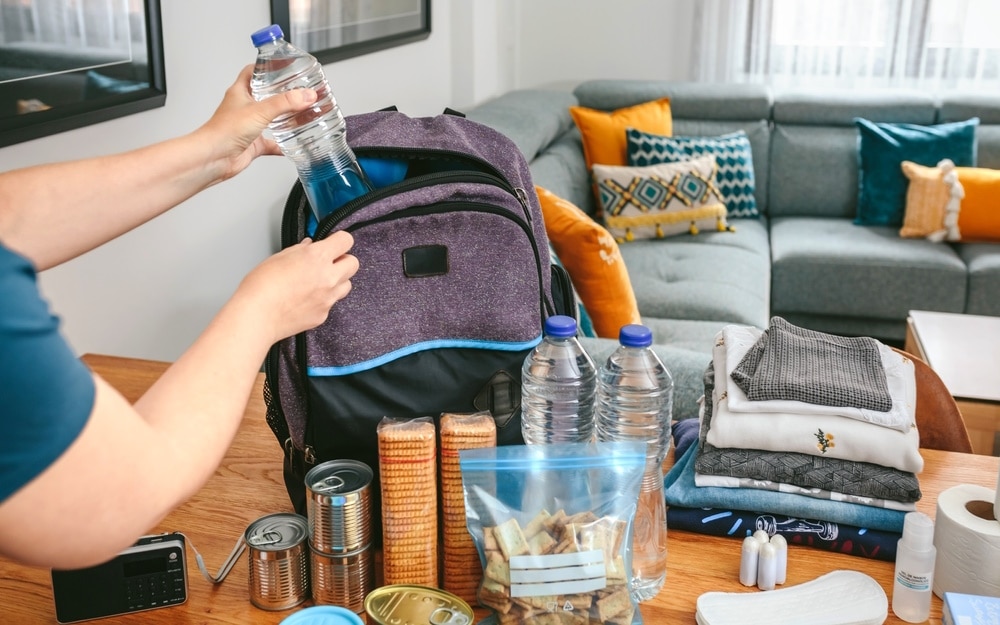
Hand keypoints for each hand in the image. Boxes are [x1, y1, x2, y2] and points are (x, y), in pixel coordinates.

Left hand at [195, 64, 317, 182]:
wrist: (214, 157)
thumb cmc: (224, 131)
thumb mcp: (259, 110)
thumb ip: (285, 102)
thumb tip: (306, 95)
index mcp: (239, 92)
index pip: (252, 72)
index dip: (265, 67)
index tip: (280, 65)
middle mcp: (243, 107)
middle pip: (263, 94)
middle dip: (280, 92)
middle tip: (296, 89)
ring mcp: (248, 126)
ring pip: (268, 118)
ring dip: (282, 117)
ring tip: (298, 113)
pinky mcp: (252, 144)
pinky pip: (270, 143)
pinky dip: (282, 144)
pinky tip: (292, 144)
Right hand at [235, 231, 358, 342]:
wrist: (257, 316)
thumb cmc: (261, 286)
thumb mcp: (278, 257)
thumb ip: (299, 250)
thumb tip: (308, 247)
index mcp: (317, 257)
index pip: (346, 240)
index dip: (339, 240)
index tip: (333, 243)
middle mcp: (328, 277)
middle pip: (353, 263)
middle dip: (343, 261)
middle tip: (328, 263)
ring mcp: (328, 298)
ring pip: (347, 285)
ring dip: (337, 281)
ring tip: (318, 282)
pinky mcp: (323, 315)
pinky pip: (332, 303)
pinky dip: (323, 300)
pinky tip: (306, 299)